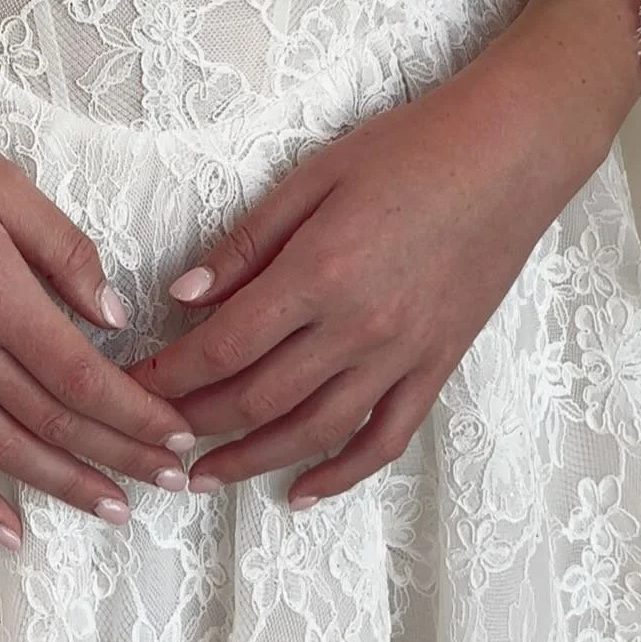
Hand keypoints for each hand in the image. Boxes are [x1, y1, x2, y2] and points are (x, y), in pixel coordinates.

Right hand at [0, 94, 196, 547]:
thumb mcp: (4, 185)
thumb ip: (64, 250)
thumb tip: (115, 315)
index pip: (81, 374)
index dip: (135, 412)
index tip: (180, 432)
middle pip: (52, 420)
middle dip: (121, 455)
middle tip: (173, 479)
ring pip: (0, 448)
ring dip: (62, 485)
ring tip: (115, 509)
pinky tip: (9, 530)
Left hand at [124, 34, 597, 509]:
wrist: (511, 154)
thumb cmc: (409, 149)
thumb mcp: (312, 177)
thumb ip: (244, 244)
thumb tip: (182, 297)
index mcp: (318, 274)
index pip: (223, 347)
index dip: (169, 375)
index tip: (128, 386)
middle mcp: (359, 329)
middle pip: (258, 400)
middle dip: (195, 424)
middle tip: (151, 437)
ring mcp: (403, 356)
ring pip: (313, 433)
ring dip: (250, 461)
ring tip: (202, 478)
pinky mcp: (437, 367)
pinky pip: (383, 439)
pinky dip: (339, 475)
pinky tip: (300, 492)